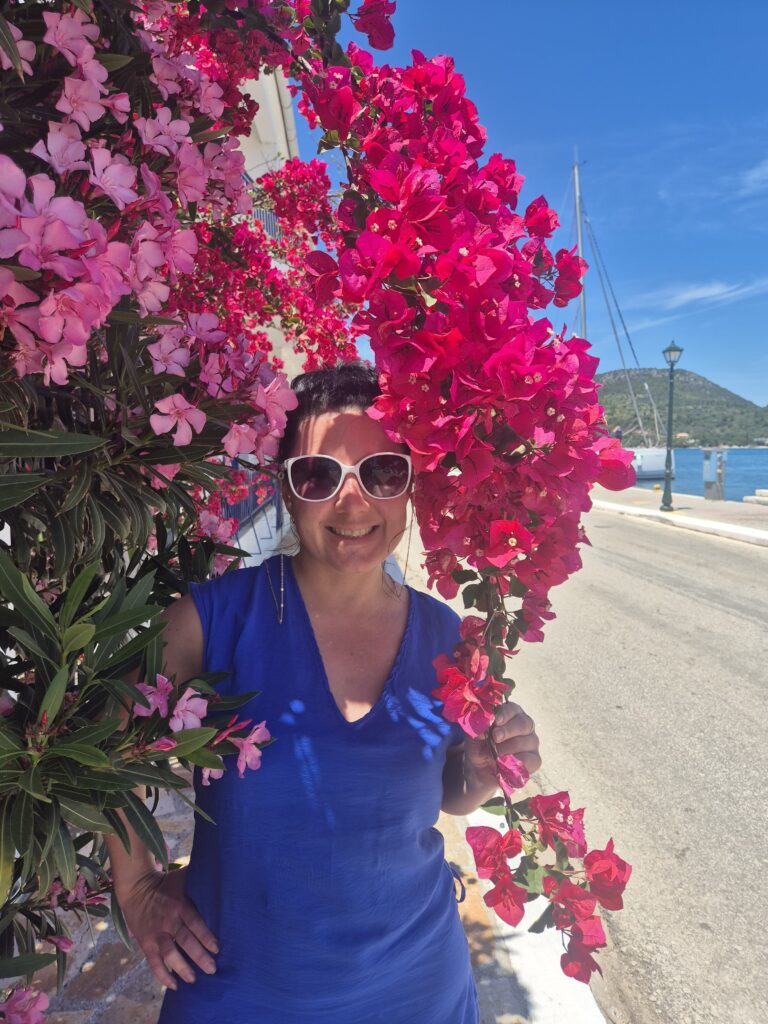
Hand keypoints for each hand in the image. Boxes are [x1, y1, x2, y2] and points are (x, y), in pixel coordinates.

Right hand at [117, 867, 217, 989]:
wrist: (136, 888)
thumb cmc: (165, 883)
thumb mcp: (183, 878)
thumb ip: (200, 879)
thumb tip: (222, 873)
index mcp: (180, 905)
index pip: (195, 922)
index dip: (205, 936)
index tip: (217, 949)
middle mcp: (169, 921)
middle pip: (185, 941)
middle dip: (199, 956)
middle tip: (212, 970)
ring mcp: (157, 933)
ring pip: (169, 954)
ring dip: (182, 968)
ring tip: (194, 980)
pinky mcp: (146, 943)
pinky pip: (154, 962)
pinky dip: (163, 975)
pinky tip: (174, 986)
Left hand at [464, 702, 541, 788]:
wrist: (480, 771)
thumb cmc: (479, 748)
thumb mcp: (474, 739)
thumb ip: (478, 730)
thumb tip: (483, 725)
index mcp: (510, 715)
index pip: (513, 709)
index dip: (505, 714)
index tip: (496, 720)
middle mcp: (524, 727)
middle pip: (524, 723)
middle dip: (509, 730)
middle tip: (495, 737)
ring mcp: (531, 743)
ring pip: (527, 741)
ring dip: (509, 749)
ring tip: (495, 755)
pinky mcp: (535, 760)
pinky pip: (531, 759)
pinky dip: (517, 762)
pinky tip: (505, 764)